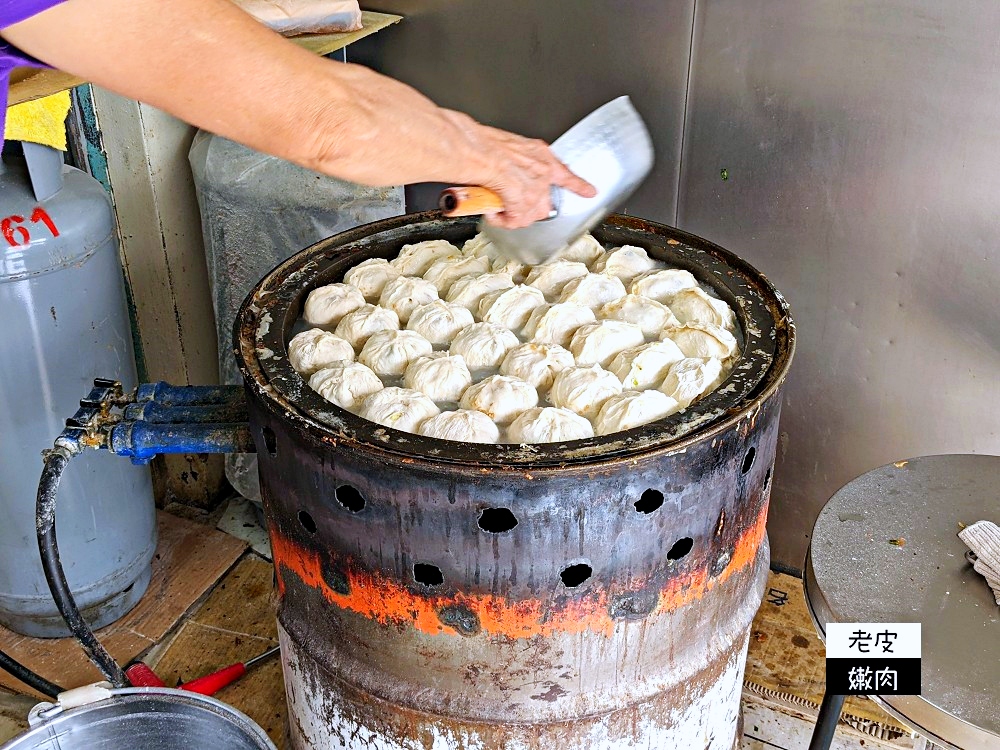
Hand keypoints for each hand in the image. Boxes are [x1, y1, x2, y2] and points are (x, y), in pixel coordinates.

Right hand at [443, 112, 595, 228]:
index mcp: (540, 153)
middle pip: (544, 203)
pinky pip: (517, 220)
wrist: (474, 149)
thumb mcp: (510, 147)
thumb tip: (506, 176)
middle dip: (527, 209)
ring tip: (497, 209)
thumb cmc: (482, 145)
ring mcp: (534, 187)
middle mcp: (542, 170)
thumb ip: (516, 163)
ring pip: (530, 214)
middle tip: (509, 207)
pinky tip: (493, 213)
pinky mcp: (523, 201)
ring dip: (513, 216)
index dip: (578, 185)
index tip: (590, 192)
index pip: (565, 173)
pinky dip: (502, 220)